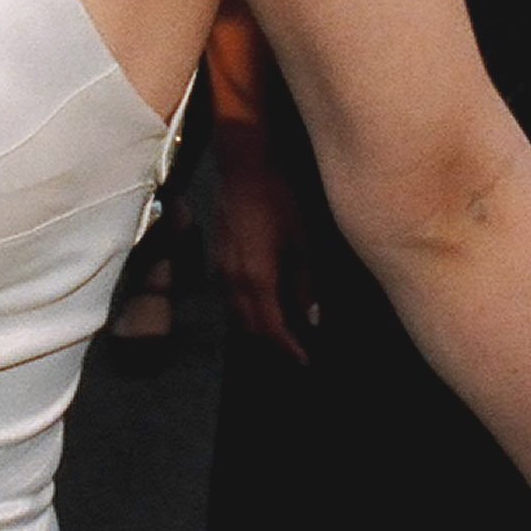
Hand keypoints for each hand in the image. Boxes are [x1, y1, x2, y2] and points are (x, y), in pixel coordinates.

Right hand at [211, 138, 310, 362]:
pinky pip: (231, 297)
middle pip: (250, 326)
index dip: (287, 348)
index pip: (271, 327)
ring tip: (281, 332)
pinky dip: (247, 309)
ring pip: (237, 313)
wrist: (244, 170)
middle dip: (272, 342)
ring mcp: (221, 270)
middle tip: (295, 351)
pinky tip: (263, 304)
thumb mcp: (301, 243)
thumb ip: (304, 283)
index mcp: (256, 280)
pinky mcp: (218, 259)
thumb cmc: (279, 202)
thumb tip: (311, 317)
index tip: (304, 360)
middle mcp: (233, 282)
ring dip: (258, 327)